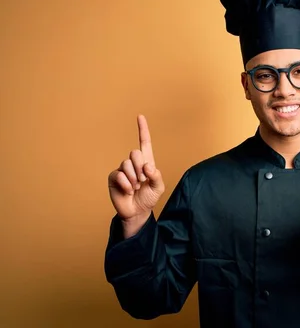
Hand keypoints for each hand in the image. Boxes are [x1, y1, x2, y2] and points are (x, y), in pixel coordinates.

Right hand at [108, 115, 164, 235]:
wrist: (137, 212)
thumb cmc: (148, 198)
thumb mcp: (158, 187)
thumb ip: (156, 175)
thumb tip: (147, 166)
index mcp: (146, 162)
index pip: (144, 143)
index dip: (142, 130)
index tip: (140, 116)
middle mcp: (133, 163)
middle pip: (135, 153)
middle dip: (140, 168)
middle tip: (142, 181)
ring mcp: (122, 169)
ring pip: (126, 164)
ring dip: (134, 178)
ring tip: (135, 188)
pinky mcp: (114, 177)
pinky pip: (119, 174)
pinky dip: (126, 184)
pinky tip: (128, 191)